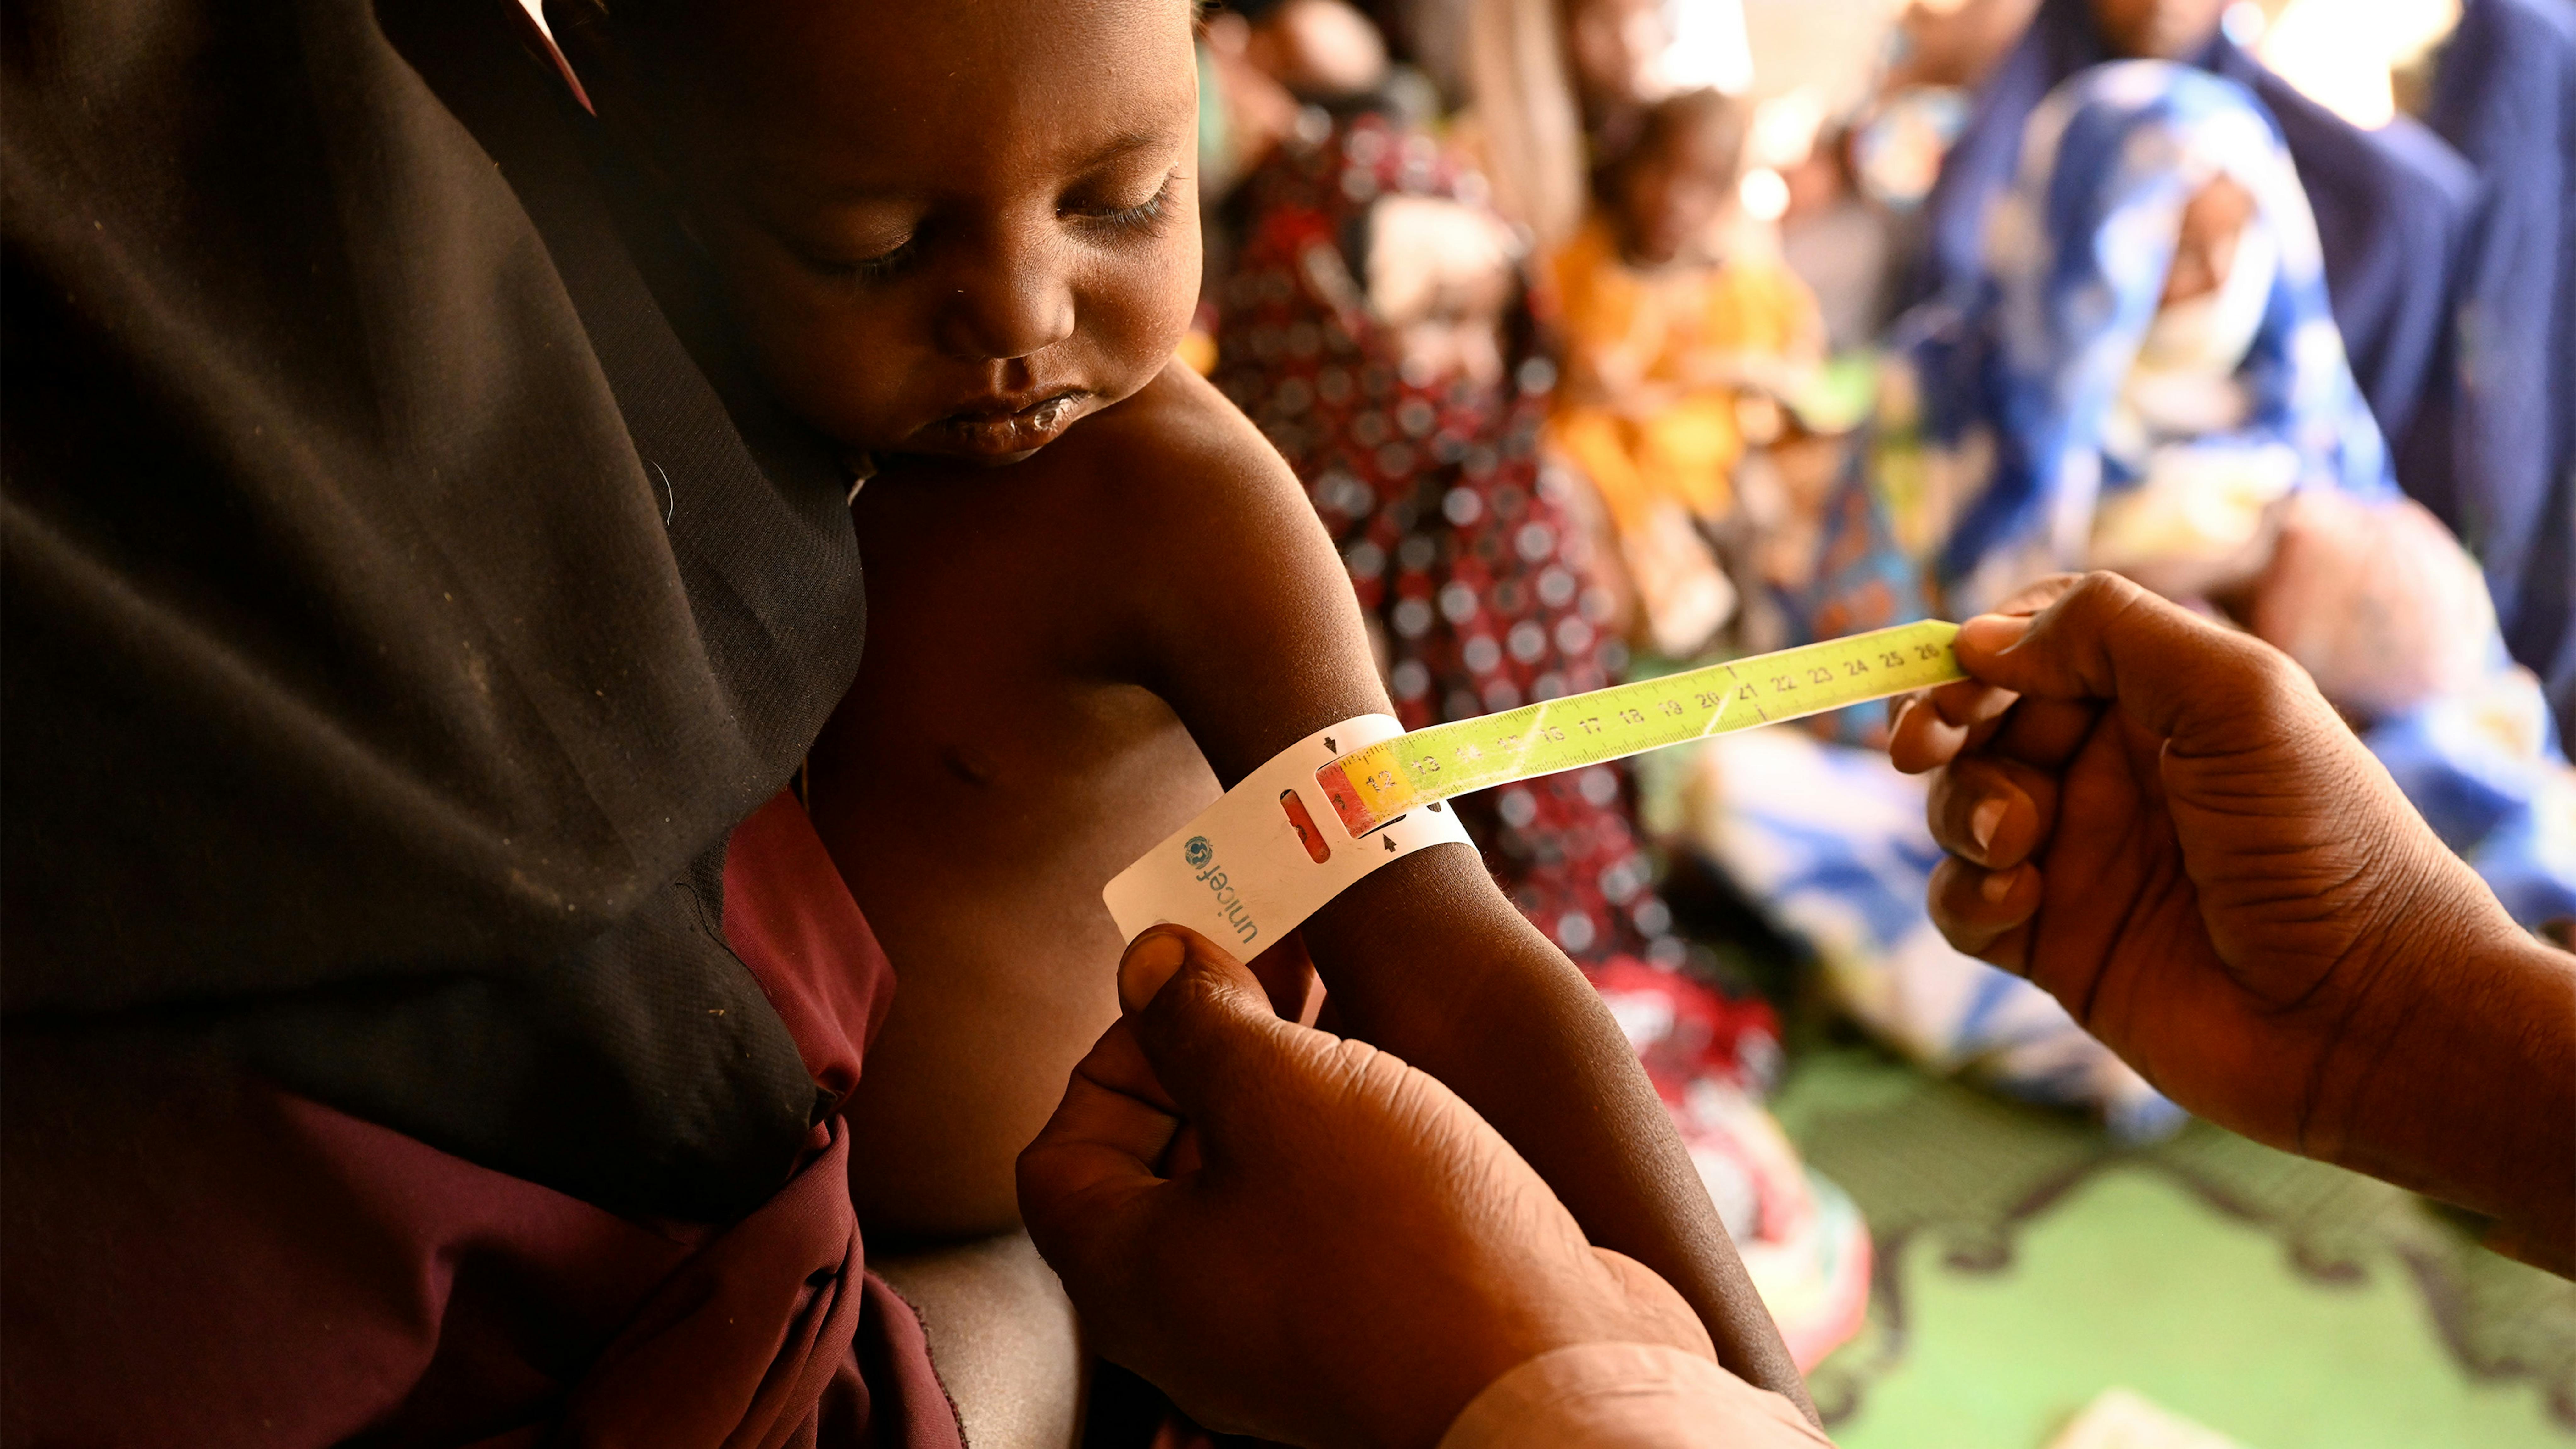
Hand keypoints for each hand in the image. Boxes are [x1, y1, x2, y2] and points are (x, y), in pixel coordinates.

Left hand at [1017, 926, 1714, 1448]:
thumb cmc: (1399, 1237)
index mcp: (1130, 1276)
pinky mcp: (1366, 1329)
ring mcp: (1279, 1333)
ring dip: (1286, 1093)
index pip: (1062, 1153)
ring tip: (1350, 1009)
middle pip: (1158, 1164)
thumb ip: (1199, 1020)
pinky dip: (1342, 1150)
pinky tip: (1403, 1093)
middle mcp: (1190, 1318)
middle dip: (1211, 1055)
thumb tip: (1149, 963)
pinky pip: (1324, 1223)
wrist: (1551, 1380)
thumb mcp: (1281, 1088)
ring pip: (1251, 1187)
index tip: (1196, 991)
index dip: (1115, 1054)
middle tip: (1280, 968)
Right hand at [1886, 572, 2529, 1168]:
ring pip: (1960, 809)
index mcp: (2156, 701)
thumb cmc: (2322, 840)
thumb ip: (2109, 633)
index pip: (2035, 644)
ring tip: (2019, 843)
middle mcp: (2111, 773)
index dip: (1978, 650)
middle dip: (1940, 726)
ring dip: (1965, 813)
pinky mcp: (2053, 944)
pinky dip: (1968, 895)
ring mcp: (2078, 858)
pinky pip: (1963, 903)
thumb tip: (1982, 639)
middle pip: (1979, 723)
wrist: (2363, 1013)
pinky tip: (2020, 903)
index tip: (1953, 672)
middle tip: (1923, 749)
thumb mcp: (2237, 693)